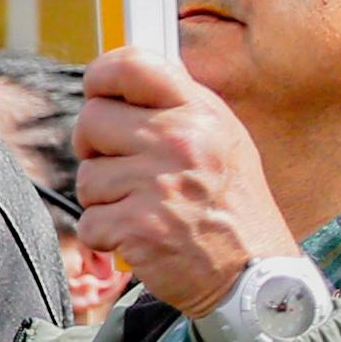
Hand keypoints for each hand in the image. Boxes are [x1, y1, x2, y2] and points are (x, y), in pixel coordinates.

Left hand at [74, 42, 301, 321]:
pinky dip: (107, 235)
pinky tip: (140, 236)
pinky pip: (89, 222)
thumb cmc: (233, 208)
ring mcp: (158, 185)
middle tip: (125, 170)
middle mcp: (180, 142)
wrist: (254, 277)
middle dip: (97, 148)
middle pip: (91, 119)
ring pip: (86, 176)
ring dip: (104, 198)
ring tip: (144, 208)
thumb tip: (121, 83)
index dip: (101, 78)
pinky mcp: (139, 228)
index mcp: (200, 113)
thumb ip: (177, 107)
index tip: (100, 96)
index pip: (131, 64)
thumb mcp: (223, 140)